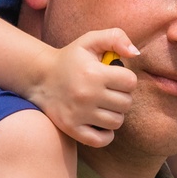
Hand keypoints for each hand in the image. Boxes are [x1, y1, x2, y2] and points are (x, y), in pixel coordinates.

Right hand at [28, 29, 137, 146]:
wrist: (40, 78)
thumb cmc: (70, 59)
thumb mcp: (90, 40)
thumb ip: (115, 37)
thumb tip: (135, 53)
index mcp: (94, 73)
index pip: (130, 82)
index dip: (125, 78)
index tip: (114, 77)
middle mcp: (87, 95)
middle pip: (126, 103)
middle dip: (121, 96)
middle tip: (108, 91)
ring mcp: (79, 114)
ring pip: (116, 121)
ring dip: (114, 113)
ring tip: (103, 104)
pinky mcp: (72, 128)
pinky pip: (102, 140)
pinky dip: (106, 134)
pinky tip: (100, 121)